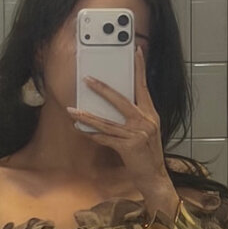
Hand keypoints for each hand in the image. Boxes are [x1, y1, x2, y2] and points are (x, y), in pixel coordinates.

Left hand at [66, 45, 176, 199]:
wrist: (154, 177)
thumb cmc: (147, 155)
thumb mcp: (146, 132)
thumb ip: (134, 118)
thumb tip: (115, 106)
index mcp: (150, 114)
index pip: (143, 87)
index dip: (140, 68)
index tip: (136, 51)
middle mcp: (145, 121)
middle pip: (120, 100)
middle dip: (102, 89)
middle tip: (87, 79)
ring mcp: (137, 134)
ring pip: (107, 121)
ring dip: (87, 116)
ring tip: (72, 110)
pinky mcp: (128, 147)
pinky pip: (105, 138)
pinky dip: (92, 134)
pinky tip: (80, 130)